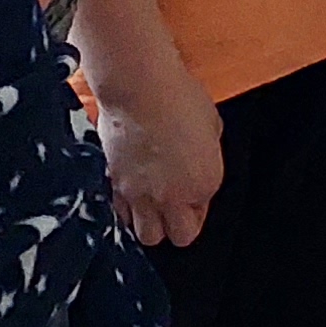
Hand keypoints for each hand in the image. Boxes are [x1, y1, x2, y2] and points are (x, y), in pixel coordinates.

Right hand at [92, 29, 226, 249]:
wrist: (139, 88)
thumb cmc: (180, 97)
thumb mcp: (211, 124)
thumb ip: (207, 152)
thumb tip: (199, 154)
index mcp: (204, 183)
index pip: (201, 216)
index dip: (197, 206)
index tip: (192, 190)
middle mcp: (173, 198)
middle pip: (178, 237)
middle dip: (177, 225)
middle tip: (174, 205)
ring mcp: (140, 196)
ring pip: (146, 235)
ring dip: (150, 223)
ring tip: (150, 202)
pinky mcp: (113, 186)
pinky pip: (120, 213)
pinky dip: (125, 208)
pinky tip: (129, 189)